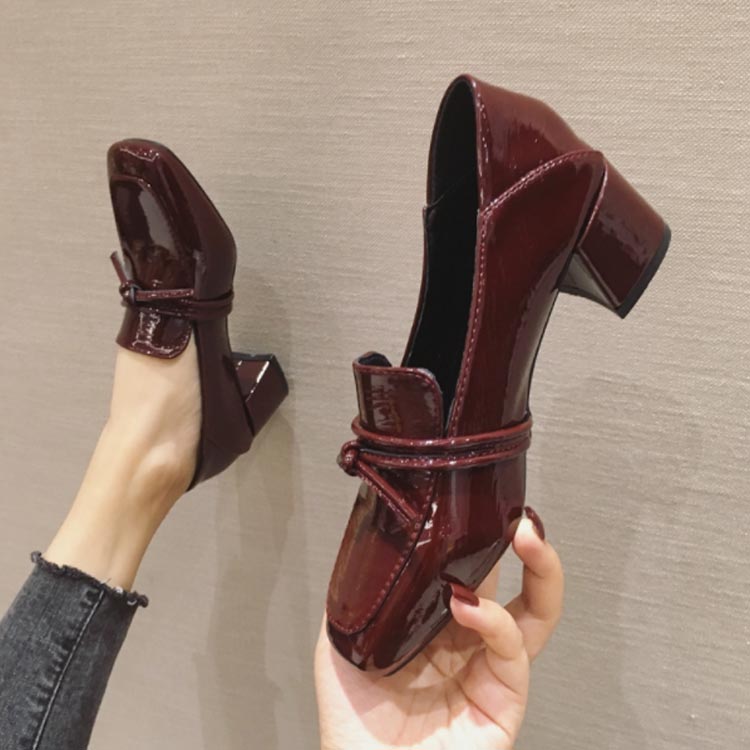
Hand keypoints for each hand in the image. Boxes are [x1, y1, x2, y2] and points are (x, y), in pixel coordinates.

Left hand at [315, 509, 562, 748]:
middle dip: (528, 546)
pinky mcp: (502, 703)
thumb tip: (371, 540)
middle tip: (520, 517)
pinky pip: (512, 654)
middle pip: (518, 586)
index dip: (484, 539)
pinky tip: (470, 605)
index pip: (475, 571)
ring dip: (540, 572)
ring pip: (536, 615)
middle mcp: (468, 643)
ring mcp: (488, 671)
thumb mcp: (343, 640)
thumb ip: (360, 594)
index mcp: (437, 625)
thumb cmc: (352, 722)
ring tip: (525, 538)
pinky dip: (495, 622)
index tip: (482, 506)